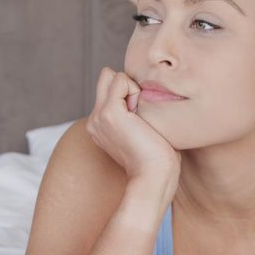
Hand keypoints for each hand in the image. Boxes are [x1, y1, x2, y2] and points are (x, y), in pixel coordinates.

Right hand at [86, 67, 179, 188]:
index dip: (131, 93)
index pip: (110, 88)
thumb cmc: (159, 159)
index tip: (142, 120)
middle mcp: (95, 120)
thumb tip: (147, 92)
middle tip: (142, 115)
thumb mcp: (144, 130)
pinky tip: (142, 116)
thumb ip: (138, 112)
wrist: (155, 177)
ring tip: (142, 118)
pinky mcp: (108, 113)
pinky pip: (121, 79)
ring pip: (114, 76)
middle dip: (129, 86)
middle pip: (108, 77)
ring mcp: (99, 116)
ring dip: (134, 90)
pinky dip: (137, 90)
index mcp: (101, 125)